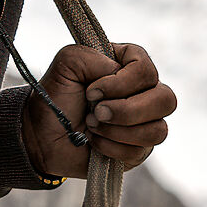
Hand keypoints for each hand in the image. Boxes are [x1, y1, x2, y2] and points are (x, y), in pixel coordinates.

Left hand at [22, 43, 175, 180]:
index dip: (122, 82)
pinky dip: (112, 148)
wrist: (41, 135)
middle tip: (96, 113)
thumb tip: (116, 72)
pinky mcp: (138, 149)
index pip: (147, 70)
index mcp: (129, 66)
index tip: (91, 90)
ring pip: (158, 130)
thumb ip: (89, 55)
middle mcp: (143, 93)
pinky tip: (94, 141)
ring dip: (118, 130)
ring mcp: (145, 123)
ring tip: (92, 126)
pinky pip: (141, 151)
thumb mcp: (66, 64)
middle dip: (127, 110)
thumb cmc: (56, 97)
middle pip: (165, 99)